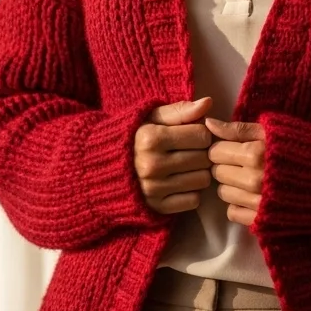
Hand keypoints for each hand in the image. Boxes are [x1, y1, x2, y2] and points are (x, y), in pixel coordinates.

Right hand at [134, 98, 213, 213]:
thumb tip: (208, 102)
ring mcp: (154, 189)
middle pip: (204, 158)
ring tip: (185, 166)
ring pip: (203, 180)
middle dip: (202, 152)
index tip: (192, 134)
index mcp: (151, 139)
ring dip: (199, 172)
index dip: (201, 132)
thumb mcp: (152, 117)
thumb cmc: (134, 138)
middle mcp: (152, 165)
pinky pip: (194, 201)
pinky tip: (179, 182)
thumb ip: (180, 110)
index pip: (202, 135)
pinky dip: (191, 192)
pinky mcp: (157, 207)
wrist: (102, 169)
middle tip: (190, 151)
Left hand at [206, 118, 265, 226]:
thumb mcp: (271, 131)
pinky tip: (254, 195)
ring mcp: (257, 202)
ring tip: (250, 178)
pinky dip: (239, 204)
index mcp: (255, 154)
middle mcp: (253, 180)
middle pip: (217, 172)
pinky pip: (233, 213)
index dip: (223, 147)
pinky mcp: (262, 220)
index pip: (215, 151)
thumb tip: (208, 124)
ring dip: (232, 185)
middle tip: (243, 163)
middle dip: (226, 165)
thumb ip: (238, 129)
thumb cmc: (302, 148)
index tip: (234, 148)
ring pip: (223, 193)